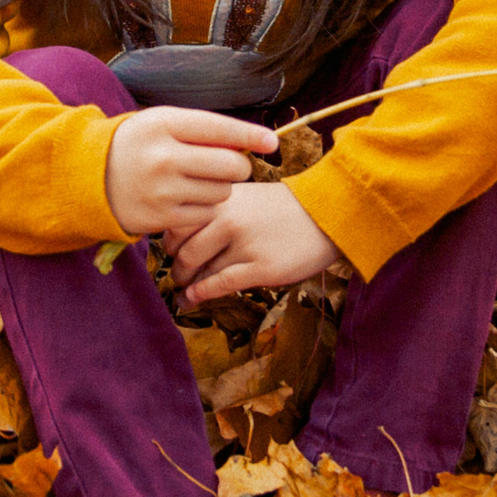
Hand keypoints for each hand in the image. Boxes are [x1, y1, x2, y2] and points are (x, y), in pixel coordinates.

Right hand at [102, 107, 278, 235]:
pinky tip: (187, 198)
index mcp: (164, 124)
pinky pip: (206, 214)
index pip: (220, 128)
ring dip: (220, 188)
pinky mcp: (160, 217)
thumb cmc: (138, 144)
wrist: (88, 176)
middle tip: (229, 166)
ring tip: (198, 181)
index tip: (272, 142)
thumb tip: (249, 143)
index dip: (252, 135)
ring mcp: (161, 190)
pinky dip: (204, 207)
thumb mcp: (162, 123)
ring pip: (222, 192)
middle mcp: (163, 156)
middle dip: (238, 166)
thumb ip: (202, 130)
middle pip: (230, 165)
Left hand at [162, 183, 343, 307]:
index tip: (172, 253)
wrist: (327, 215)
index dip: (169, 243)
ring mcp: (244, 244)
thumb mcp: (246, 197)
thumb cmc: (285, 208)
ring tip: (184, 293)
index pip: (176, 224)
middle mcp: (228, 219)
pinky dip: (200, 294)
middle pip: (183, 250)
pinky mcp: (260, 268)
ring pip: (199, 270)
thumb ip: (217, 211)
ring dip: (186, 285)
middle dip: (177, 268)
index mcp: (222, 199)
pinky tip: (194, 299)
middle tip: (178, 277)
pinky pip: (219, 285)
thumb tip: (182, 237)